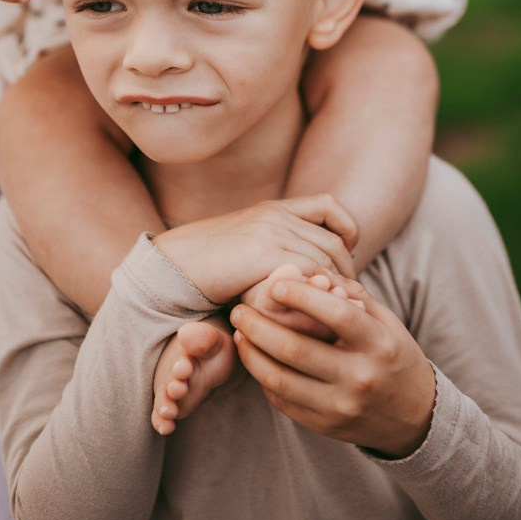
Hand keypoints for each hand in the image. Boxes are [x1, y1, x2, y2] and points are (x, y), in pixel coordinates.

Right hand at [153, 195, 357, 305]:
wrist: (173, 265)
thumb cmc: (206, 264)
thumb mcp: (245, 245)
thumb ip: (273, 246)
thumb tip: (306, 271)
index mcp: (273, 208)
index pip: (328, 205)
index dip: (346, 230)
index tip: (347, 256)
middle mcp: (277, 215)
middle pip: (332, 241)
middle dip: (346, 271)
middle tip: (347, 298)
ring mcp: (271, 232)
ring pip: (325, 260)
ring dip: (336, 289)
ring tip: (337, 312)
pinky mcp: (264, 253)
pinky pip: (308, 273)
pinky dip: (319, 294)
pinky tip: (318, 314)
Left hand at [230, 273, 435, 457]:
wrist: (413, 416)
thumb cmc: (393, 354)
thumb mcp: (384, 318)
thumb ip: (348, 292)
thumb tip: (308, 269)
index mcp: (379, 343)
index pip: (336, 315)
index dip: (302, 297)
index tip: (275, 283)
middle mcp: (360, 377)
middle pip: (297, 349)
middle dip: (260, 326)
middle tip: (240, 309)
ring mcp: (341, 406)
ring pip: (281, 380)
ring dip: (252, 354)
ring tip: (239, 333)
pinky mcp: (325, 427)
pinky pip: (283, 401)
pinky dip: (264, 377)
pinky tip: (257, 358)